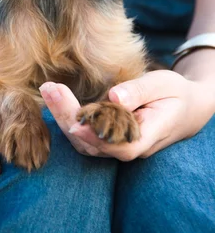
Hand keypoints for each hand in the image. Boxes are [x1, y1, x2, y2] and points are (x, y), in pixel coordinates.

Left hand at [40, 70, 214, 160]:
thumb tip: (114, 96)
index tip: (74, 122)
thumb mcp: (163, 85)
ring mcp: (115, 145)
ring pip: (84, 141)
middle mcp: (128, 147)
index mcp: (147, 137)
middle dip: (68, 116)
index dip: (95, 138)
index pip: (119, 147)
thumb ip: (139, 91)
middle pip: (93, 144)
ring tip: (48, 90)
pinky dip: (68, 115)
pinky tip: (55, 96)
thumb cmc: (174, 93)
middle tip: (49, 89)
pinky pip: (84, 134)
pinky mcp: (106, 138)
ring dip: (63, 115)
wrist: (184, 107)